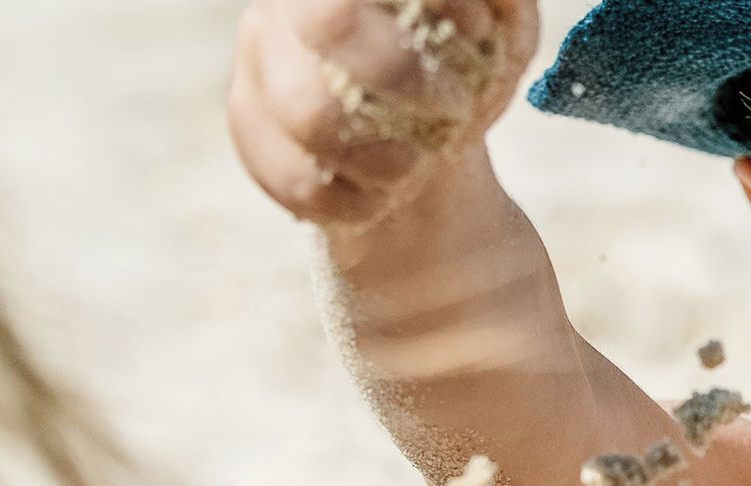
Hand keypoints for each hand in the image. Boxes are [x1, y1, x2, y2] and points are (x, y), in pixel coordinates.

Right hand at [227, 0, 538, 228]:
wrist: (423, 155)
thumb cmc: (464, 78)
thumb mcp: (505, 36)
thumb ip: (502, 4)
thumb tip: (486, 9)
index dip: (435, 2)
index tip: (479, 37)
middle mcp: (292, 0)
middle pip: (332, 18)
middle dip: (407, 74)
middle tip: (454, 108)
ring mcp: (259, 56)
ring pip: (311, 111)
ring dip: (388, 154)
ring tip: (418, 164)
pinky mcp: (246, 119)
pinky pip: (295, 176)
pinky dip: (356, 201)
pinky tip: (381, 195)